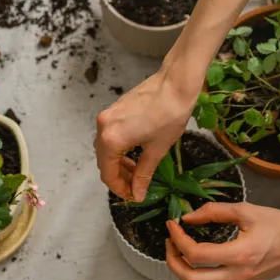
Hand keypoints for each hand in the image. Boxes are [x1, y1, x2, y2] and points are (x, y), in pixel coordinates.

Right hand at [95, 68, 196, 200]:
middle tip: (135, 187)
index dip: (120, 189)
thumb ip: (143, 174)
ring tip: (136, 171)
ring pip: (105, 147)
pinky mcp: (114, 108)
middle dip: (118, 177)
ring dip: (117, 162)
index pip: (108, 173)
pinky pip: (110, 134)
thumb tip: (138, 194)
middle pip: (103, 161)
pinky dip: (118, 147)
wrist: (175, 83)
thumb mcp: (156, 150)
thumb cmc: (169, 116)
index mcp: (111, 140)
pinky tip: (134, 152)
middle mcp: (103, 127)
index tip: (133, 197)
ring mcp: (107, 115)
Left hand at [165, 202, 279, 279]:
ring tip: (181, 261)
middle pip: (193, 279)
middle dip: (173, 261)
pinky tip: (200, 276)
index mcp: (239, 254)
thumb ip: (214, 212)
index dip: (178, 238)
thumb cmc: (279, 224)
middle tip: (171, 243)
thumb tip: (188, 217)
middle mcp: (239, 275)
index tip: (173, 224)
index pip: (196, 253)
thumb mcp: (246, 210)